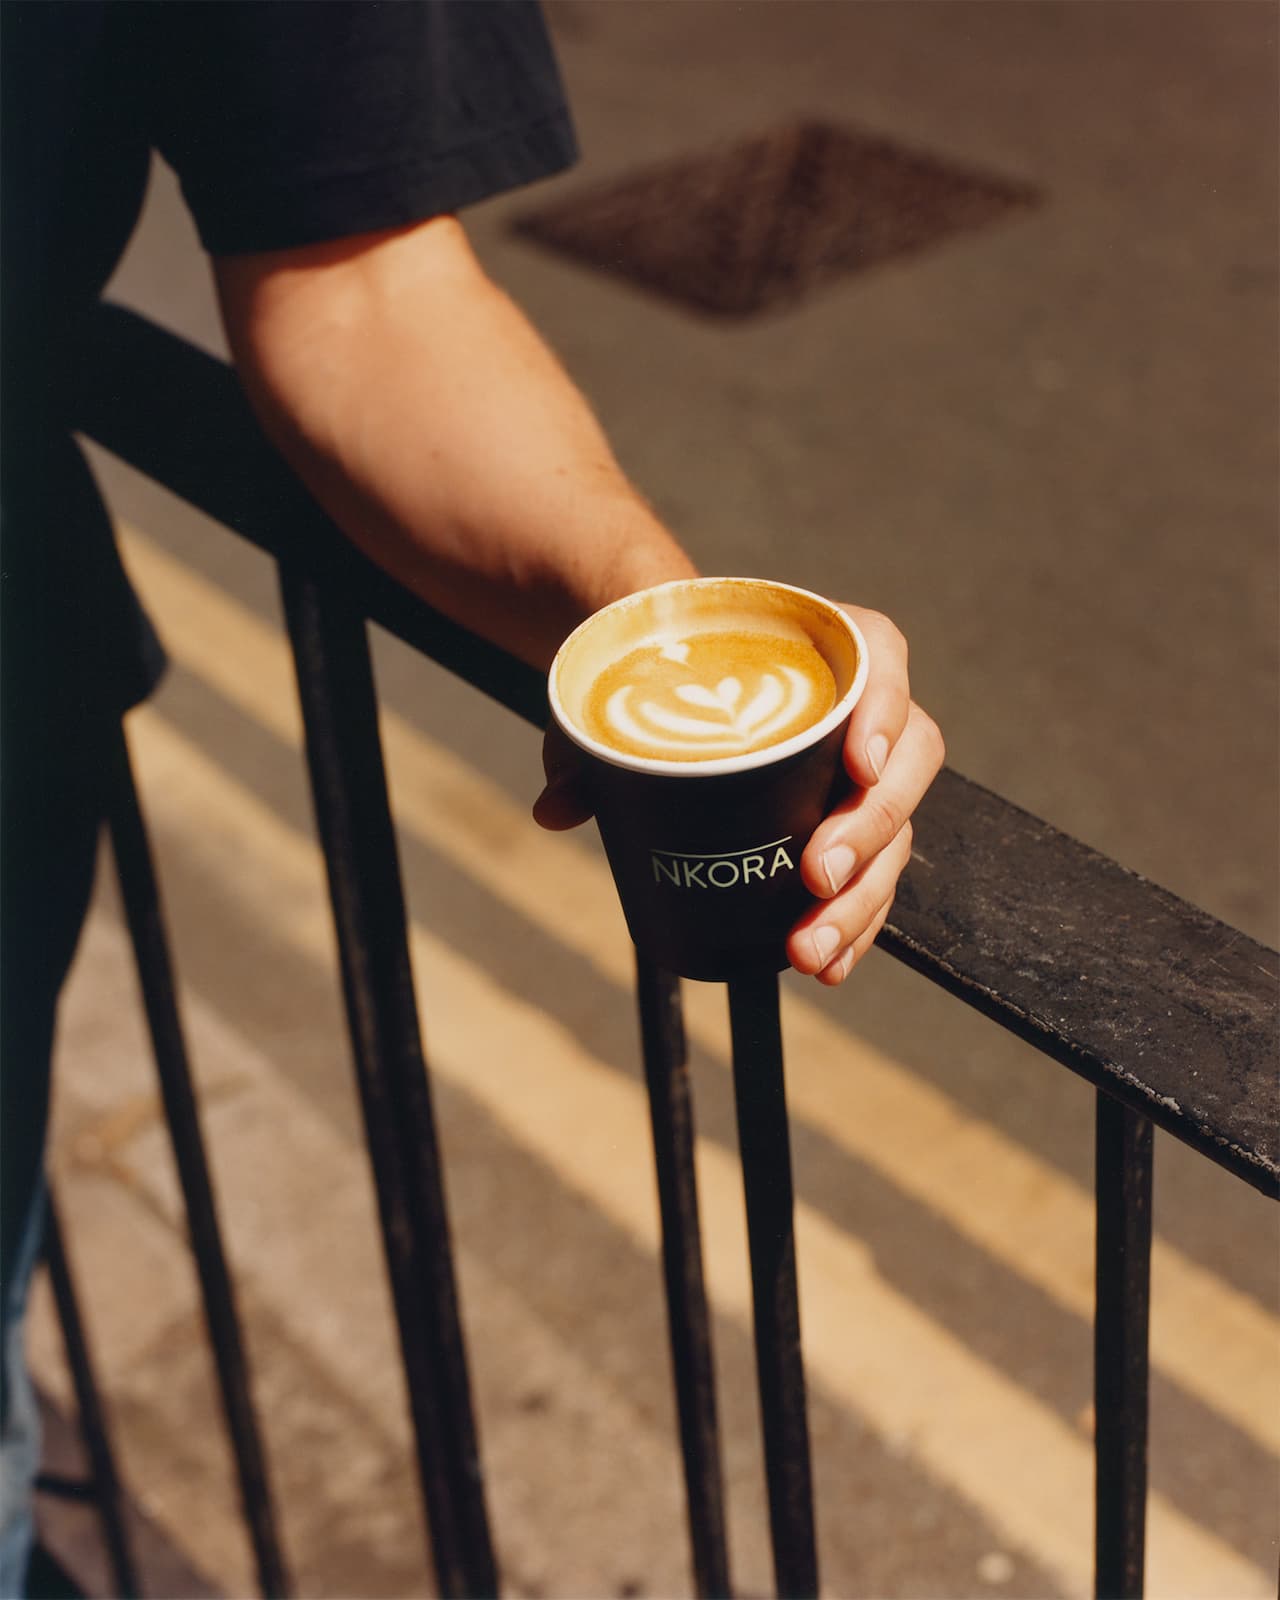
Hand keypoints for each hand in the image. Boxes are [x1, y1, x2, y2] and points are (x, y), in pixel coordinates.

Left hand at [532, 603, 943, 985]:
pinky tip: (828, 964)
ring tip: (808, 948)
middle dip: (869, 830)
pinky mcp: (851, 827)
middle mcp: (861, 708)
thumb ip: (591, 745)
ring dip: (861, 900)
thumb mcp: (625, 695)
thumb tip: (556, 807)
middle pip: (905, 765)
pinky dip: (855, 925)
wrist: (672, 684)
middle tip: (815, 877)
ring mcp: (865, 774)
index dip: (885, 714)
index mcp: (827, 646)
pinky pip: (874, 877)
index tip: (857, 766)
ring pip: (895, 835)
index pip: (883, 660)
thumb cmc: (665, 675)